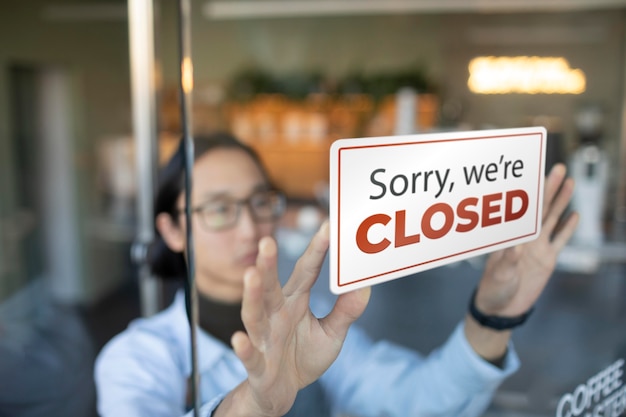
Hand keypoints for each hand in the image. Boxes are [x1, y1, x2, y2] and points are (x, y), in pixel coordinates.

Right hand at [218, 221, 370, 416]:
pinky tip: (239, 339)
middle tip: (268, 241)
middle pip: (270, 287)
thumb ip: (346, 311)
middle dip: (268, 265)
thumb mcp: (331, 334)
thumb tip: (365, 285)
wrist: (282, 392)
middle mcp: (275, 315)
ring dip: (252, 296)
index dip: (316, 251)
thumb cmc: (303, 356)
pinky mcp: (258, 366)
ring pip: (254, 315)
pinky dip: (244, 348)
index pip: (305, 272)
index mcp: (294, 302)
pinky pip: (250, 356)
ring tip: (251, 275)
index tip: (327, 226)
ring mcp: (264, 339)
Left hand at [475, 163, 578, 316]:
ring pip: (552, 219)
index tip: (533, 173)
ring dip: (560, 201)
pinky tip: (574, 213)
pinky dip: (567, 228)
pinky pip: (560, 240)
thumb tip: (516, 246)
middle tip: (558, 168)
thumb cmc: (493, 289)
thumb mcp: (500, 275)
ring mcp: (537, 247)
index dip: (528, 192)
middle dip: (548, 188)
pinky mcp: (547, 259)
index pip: (521, 210)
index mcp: (510, 238)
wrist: (501, 308)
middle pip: (540, 208)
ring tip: (568, 182)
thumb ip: (508, 261)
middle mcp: (525, 238)